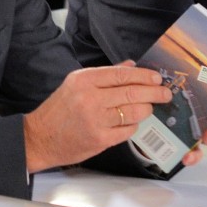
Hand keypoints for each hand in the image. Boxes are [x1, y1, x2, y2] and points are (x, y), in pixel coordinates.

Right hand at [23, 62, 171, 172]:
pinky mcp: (100, 139)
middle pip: (133, 93)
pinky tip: (131, 123)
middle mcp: (90, 98)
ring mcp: (96, 120)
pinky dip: (133, 126)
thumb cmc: (59, 109)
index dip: (144, 76)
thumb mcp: (76, 84)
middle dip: (154, 93)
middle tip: (165, 94)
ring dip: (146, 110)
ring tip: (148, 109)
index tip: (157, 78)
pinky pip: (127, 131)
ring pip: (134, 112)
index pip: (122, 74)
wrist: (40, 137)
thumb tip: (131, 66)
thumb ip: (105, 74)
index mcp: (84, 80)